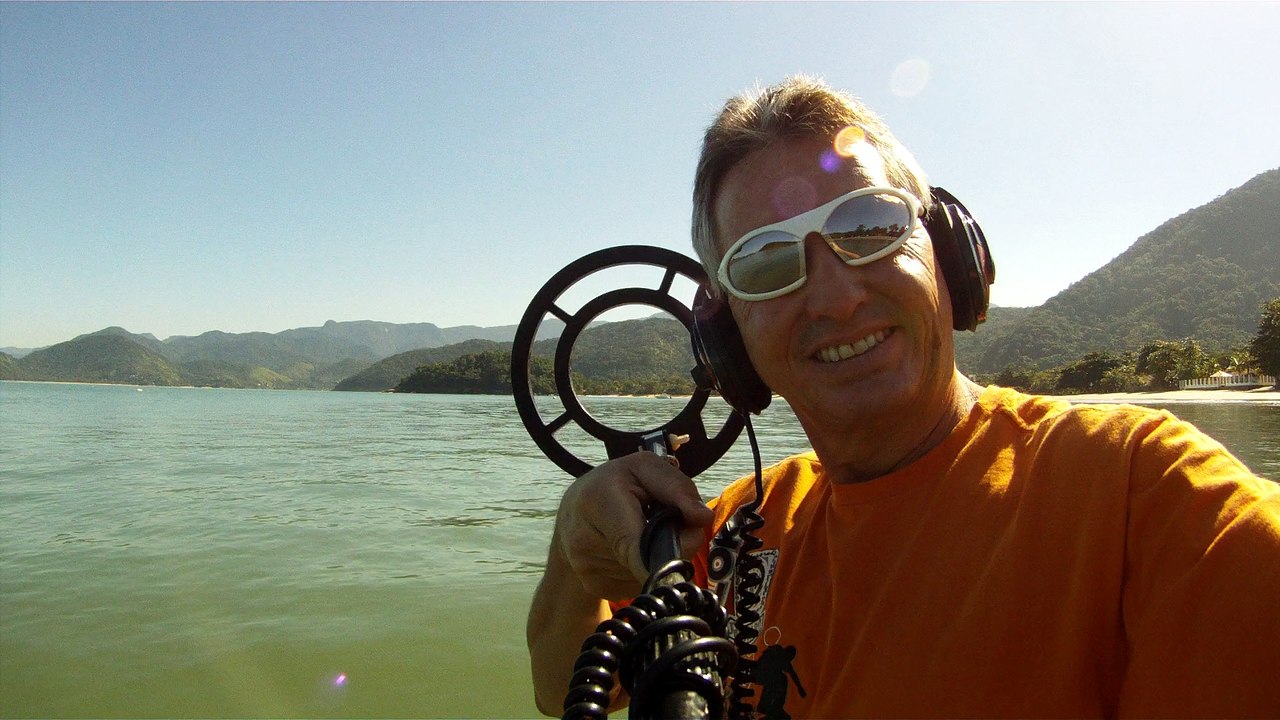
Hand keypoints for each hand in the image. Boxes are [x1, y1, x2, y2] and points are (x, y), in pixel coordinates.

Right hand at [552, 452, 713, 599]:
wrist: (570, 517)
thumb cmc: (611, 486)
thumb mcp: (643, 468)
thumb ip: (676, 487)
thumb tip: (702, 518)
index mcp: (597, 501)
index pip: (635, 541)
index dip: (669, 551)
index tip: (688, 543)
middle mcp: (586, 543)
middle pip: (653, 558)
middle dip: (674, 543)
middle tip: (668, 523)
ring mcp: (590, 572)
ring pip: (651, 573)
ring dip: (659, 555)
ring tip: (643, 533)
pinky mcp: (598, 588)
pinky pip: (640, 583)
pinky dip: (647, 568)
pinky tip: (634, 550)